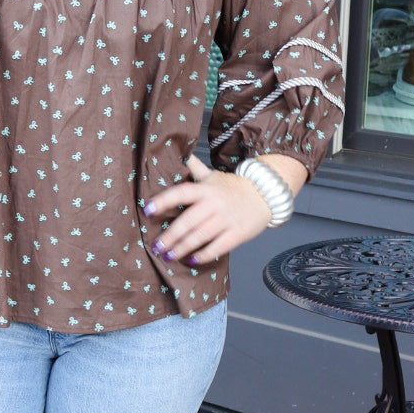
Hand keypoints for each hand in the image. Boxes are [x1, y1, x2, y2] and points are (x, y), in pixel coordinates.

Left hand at [144, 154, 297, 264]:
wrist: (266, 194)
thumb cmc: (233, 187)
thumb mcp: (213, 175)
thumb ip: (194, 167)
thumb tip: (177, 152)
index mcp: (206, 189)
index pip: (182, 193)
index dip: (164, 201)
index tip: (148, 210)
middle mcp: (215, 203)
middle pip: (188, 221)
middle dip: (170, 236)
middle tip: (156, 247)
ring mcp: (227, 219)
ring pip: (200, 236)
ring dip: (182, 248)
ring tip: (168, 256)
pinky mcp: (238, 233)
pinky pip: (218, 247)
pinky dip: (203, 255)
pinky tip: (191, 260)